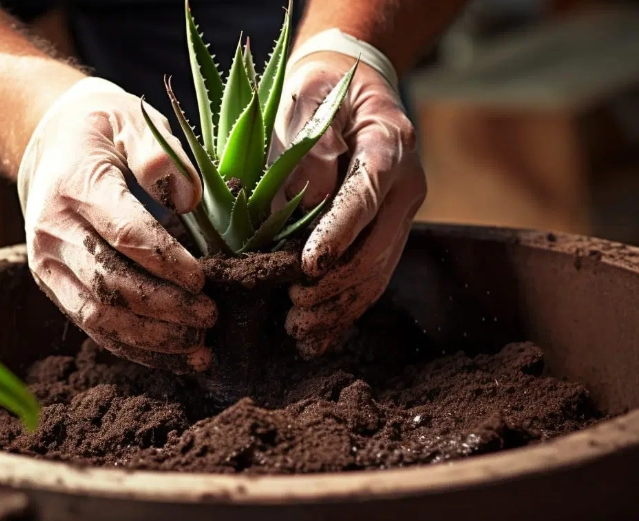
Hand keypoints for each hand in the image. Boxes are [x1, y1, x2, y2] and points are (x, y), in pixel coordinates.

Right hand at [17, 77, 215, 373]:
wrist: (46, 144)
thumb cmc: (101, 130)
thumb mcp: (130, 119)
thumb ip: (158, 152)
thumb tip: (187, 198)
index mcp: (75, 185)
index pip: (124, 233)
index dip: (167, 261)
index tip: (203, 279)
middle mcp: (53, 230)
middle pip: (112, 282)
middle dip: (166, 307)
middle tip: (210, 316)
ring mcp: (48, 263)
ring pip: (100, 315)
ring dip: (152, 339)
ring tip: (199, 348)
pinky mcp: (52, 285)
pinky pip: (93, 327)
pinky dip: (134, 348)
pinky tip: (172, 357)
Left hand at [272, 53, 426, 358]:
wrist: (351, 85)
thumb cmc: (322, 89)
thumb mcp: (307, 98)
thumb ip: (305, 148)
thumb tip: (305, 204)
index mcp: (389, 142)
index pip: (366, 195)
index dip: (339, 234)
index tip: (309, 266)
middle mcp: (405, 184)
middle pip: (377, 247)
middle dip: (334, 285)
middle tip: (294, 308)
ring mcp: (401, 213)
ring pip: (378, 271)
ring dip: (340, 306)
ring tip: (302, 329)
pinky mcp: (388, 231)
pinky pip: (373, 275)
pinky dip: (347, 306)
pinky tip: (320, 329)